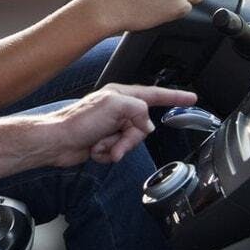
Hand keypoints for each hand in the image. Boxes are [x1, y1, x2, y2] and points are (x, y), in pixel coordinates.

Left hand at [47, 84, 196, 165]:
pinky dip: (108, 154)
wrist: (57, 142)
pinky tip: (95, 150)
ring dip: (117, 148)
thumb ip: (138, 109)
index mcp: (121, 95)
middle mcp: (117, 109)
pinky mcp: (104, 141)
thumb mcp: (114, 106)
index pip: (155, 94)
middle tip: (115, 142)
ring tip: (100, 145)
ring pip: (131, 142)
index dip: (175, 97)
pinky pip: (118, 152)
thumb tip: (146, 125)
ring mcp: (111, 126)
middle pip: (142, 127)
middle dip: (129, 139)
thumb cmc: (78, 121)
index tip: (191, 98)